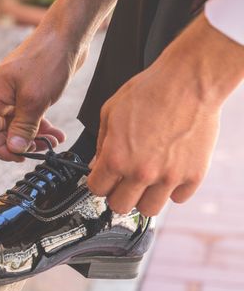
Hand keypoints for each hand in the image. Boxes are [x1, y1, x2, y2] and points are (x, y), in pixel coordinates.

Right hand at [0, 0, 125, 161]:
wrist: (67, 35)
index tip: (22, 156)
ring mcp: (12, 94)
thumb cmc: (48, 59)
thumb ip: (23, 127)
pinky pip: (28, 118)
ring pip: (16, 127)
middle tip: (41, 149)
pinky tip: (56, 133)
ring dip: (34, 138)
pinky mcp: (27, 93)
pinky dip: (41, 128)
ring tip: (53, 142)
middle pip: (1, 132)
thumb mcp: (35, 100)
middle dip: (21, 144)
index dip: (2, 149)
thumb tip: (13, 149)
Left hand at [87, 67, 219, 215]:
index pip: (96, 190)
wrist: (189, 81)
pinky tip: (169, 172)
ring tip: (147, 180)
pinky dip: (173, 189)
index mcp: (116, 158)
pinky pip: (178, 198)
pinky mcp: (193, 175)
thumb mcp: (110, 113)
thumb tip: (96, 167)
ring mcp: (169, 176)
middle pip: (120, 206)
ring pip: (149, 210)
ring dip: (144, 197)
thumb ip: (101, 145)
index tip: (104, 177)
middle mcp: (141, 172)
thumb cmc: (149, 91)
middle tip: (124, 181)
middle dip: (118, 194)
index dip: (98, 182)